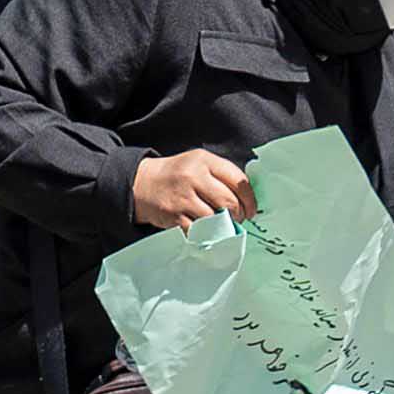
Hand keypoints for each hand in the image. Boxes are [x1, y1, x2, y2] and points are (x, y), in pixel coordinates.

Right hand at [132, 148, 253, 229]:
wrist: (142, 183)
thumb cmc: (177, 175)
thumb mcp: (199, 164)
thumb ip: (221, 175)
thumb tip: (247, 199)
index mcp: (204, 161)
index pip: (238, 180)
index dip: (249, 199)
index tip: (251, 209)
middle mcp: (193, 176)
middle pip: (229, 201)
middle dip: (238, 214)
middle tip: (238, 218)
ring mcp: (183, 196)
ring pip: (215, 217)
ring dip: (223, 225)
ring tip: (222, 224)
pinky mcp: (174, 215)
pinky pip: (199, 229)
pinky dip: (206, 232)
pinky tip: (206, 229)